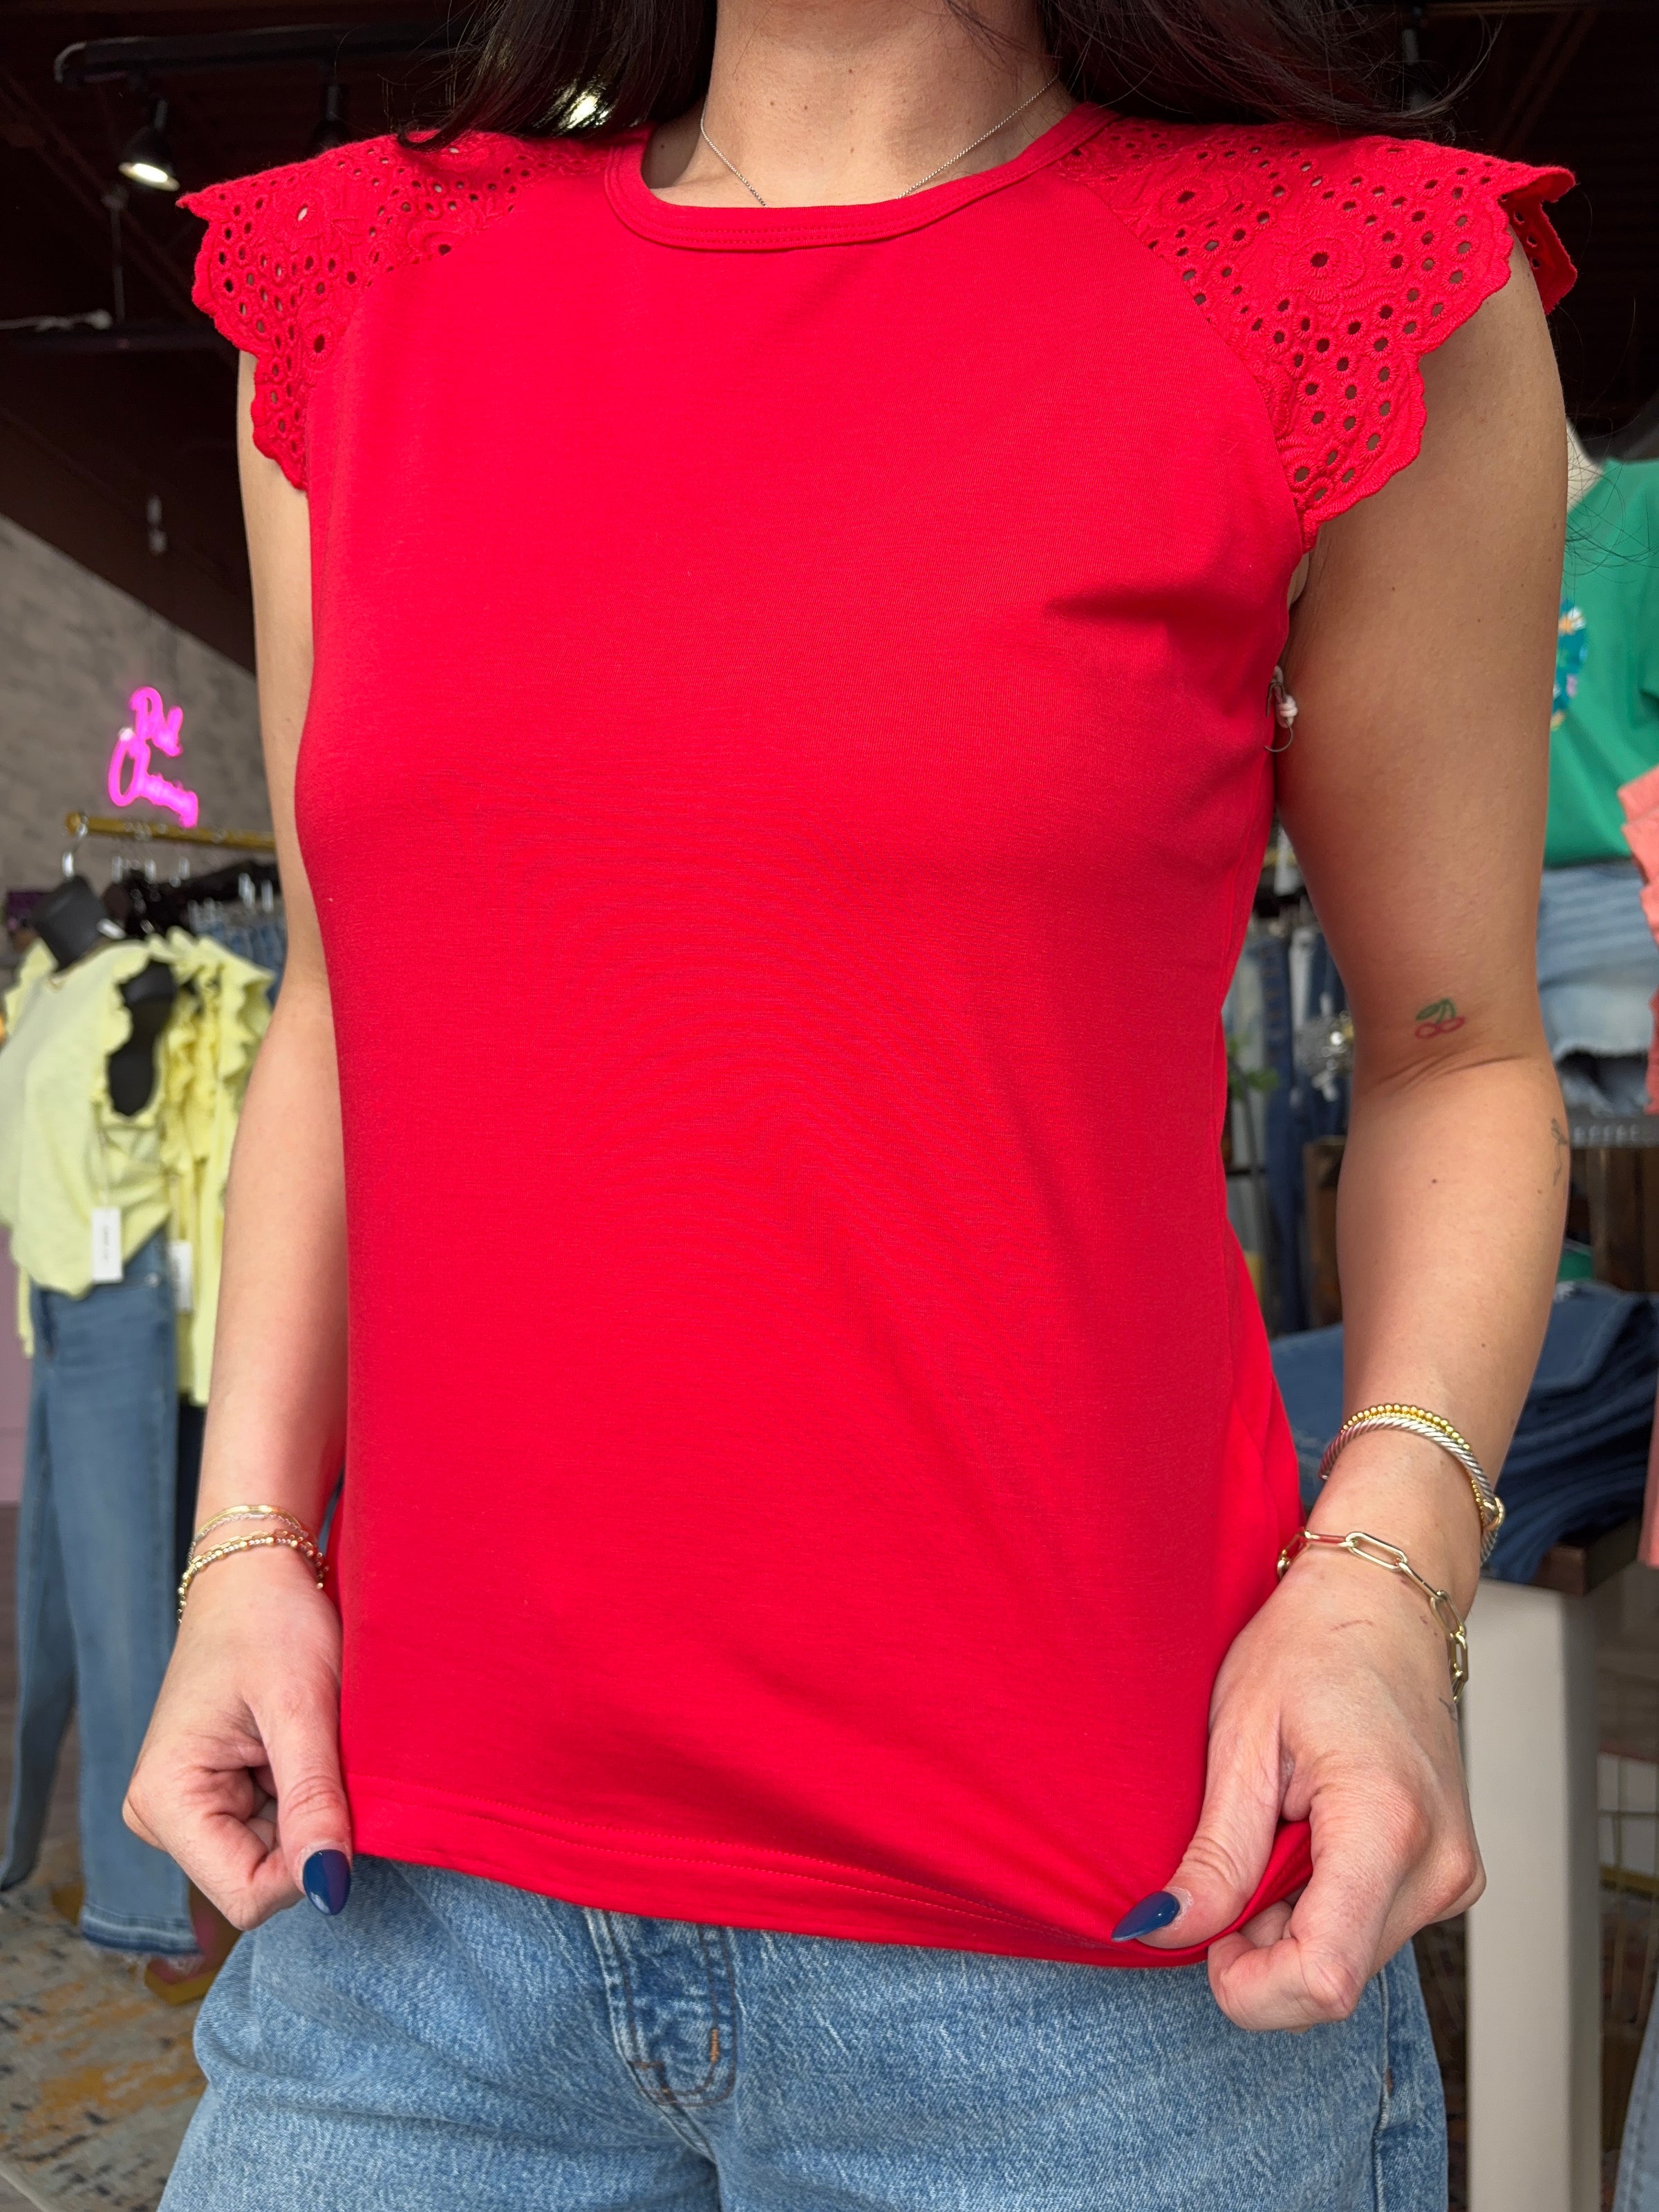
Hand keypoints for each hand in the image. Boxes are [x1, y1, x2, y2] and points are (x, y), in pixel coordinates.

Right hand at [124, 1545, 351, 1928]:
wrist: (256, 1571)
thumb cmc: (272, 1621)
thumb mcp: (301, 1708)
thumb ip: (312, 1801)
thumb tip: (329, 1893)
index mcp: (165, 1801)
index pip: (247, 1895)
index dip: (309, 1868)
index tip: (342, 1800)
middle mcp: (163, 1816)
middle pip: (261, 1879)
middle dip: (310, 1829)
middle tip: (323, 1752)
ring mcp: (188, 1808)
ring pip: (275, 1857)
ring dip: (311, 1809)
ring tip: (311, 1740)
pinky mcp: (215, 1795)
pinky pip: (276, 1827)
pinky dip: (305, 1795)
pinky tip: (303, 1745)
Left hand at [1132, 1453, 1483, 2028]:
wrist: (1381, 1604)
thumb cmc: (1310, 1647)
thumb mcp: (1239, 1740)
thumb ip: (1215, 1854)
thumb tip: (1166, 1934)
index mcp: (1387, 1824)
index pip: (1323, 1979)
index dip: (1249, 1985)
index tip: (1208, 1932)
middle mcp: (1441, 1865)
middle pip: (1333, 1979)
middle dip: (1263, 1945)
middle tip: (1238, 1852)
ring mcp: (1455, 1874)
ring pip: (1350, 1961)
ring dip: (1291, 1922)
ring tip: (1277, 1826)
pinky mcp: (1451, 1875)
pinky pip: (1370, 1929)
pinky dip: (1321, 1905)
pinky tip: (1308, 1834)